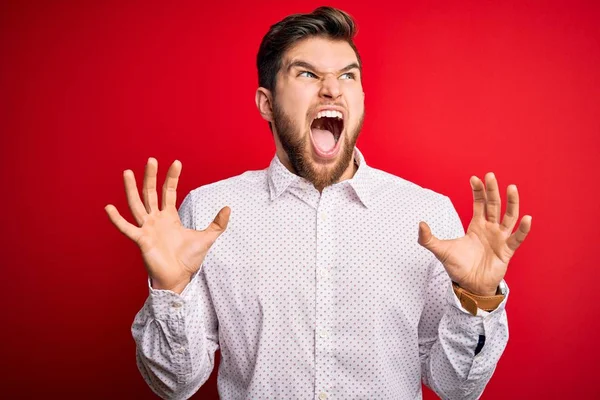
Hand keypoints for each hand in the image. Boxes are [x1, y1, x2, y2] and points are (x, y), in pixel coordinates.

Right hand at [105, 158, 229, 293]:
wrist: (180, 278)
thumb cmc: (189, 259)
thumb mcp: (207, 237)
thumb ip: (218, 223)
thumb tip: (228, 207)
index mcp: (169, 217)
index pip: (169, 192)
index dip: (172, 178)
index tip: (176, 162)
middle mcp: (156, 219)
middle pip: (151, 193)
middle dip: (151, 177)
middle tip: (151, 160)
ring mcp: (147, 229)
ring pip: (137, 204)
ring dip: (131, 189)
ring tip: (127, 172)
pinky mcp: (142, 240)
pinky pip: (127, 228)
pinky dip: (117, 219)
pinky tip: (109, 207)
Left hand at [418, 172, 531, 295]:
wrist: (469, 285)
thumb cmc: (458, 266)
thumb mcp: (440, 250)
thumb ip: (427, 238)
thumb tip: (420, 224)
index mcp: (477, 225)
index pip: (480, 203)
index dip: (478, 191)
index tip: (474, 178)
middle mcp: (490, 228)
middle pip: (494, 205)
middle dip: (492, 190)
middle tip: (490, 175)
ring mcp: (500, 238)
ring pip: (509, 217)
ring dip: (511, 202)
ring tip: (512, 188)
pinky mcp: (507, 251)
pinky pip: (517, 238)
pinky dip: (522, 229)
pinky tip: (527, 218)